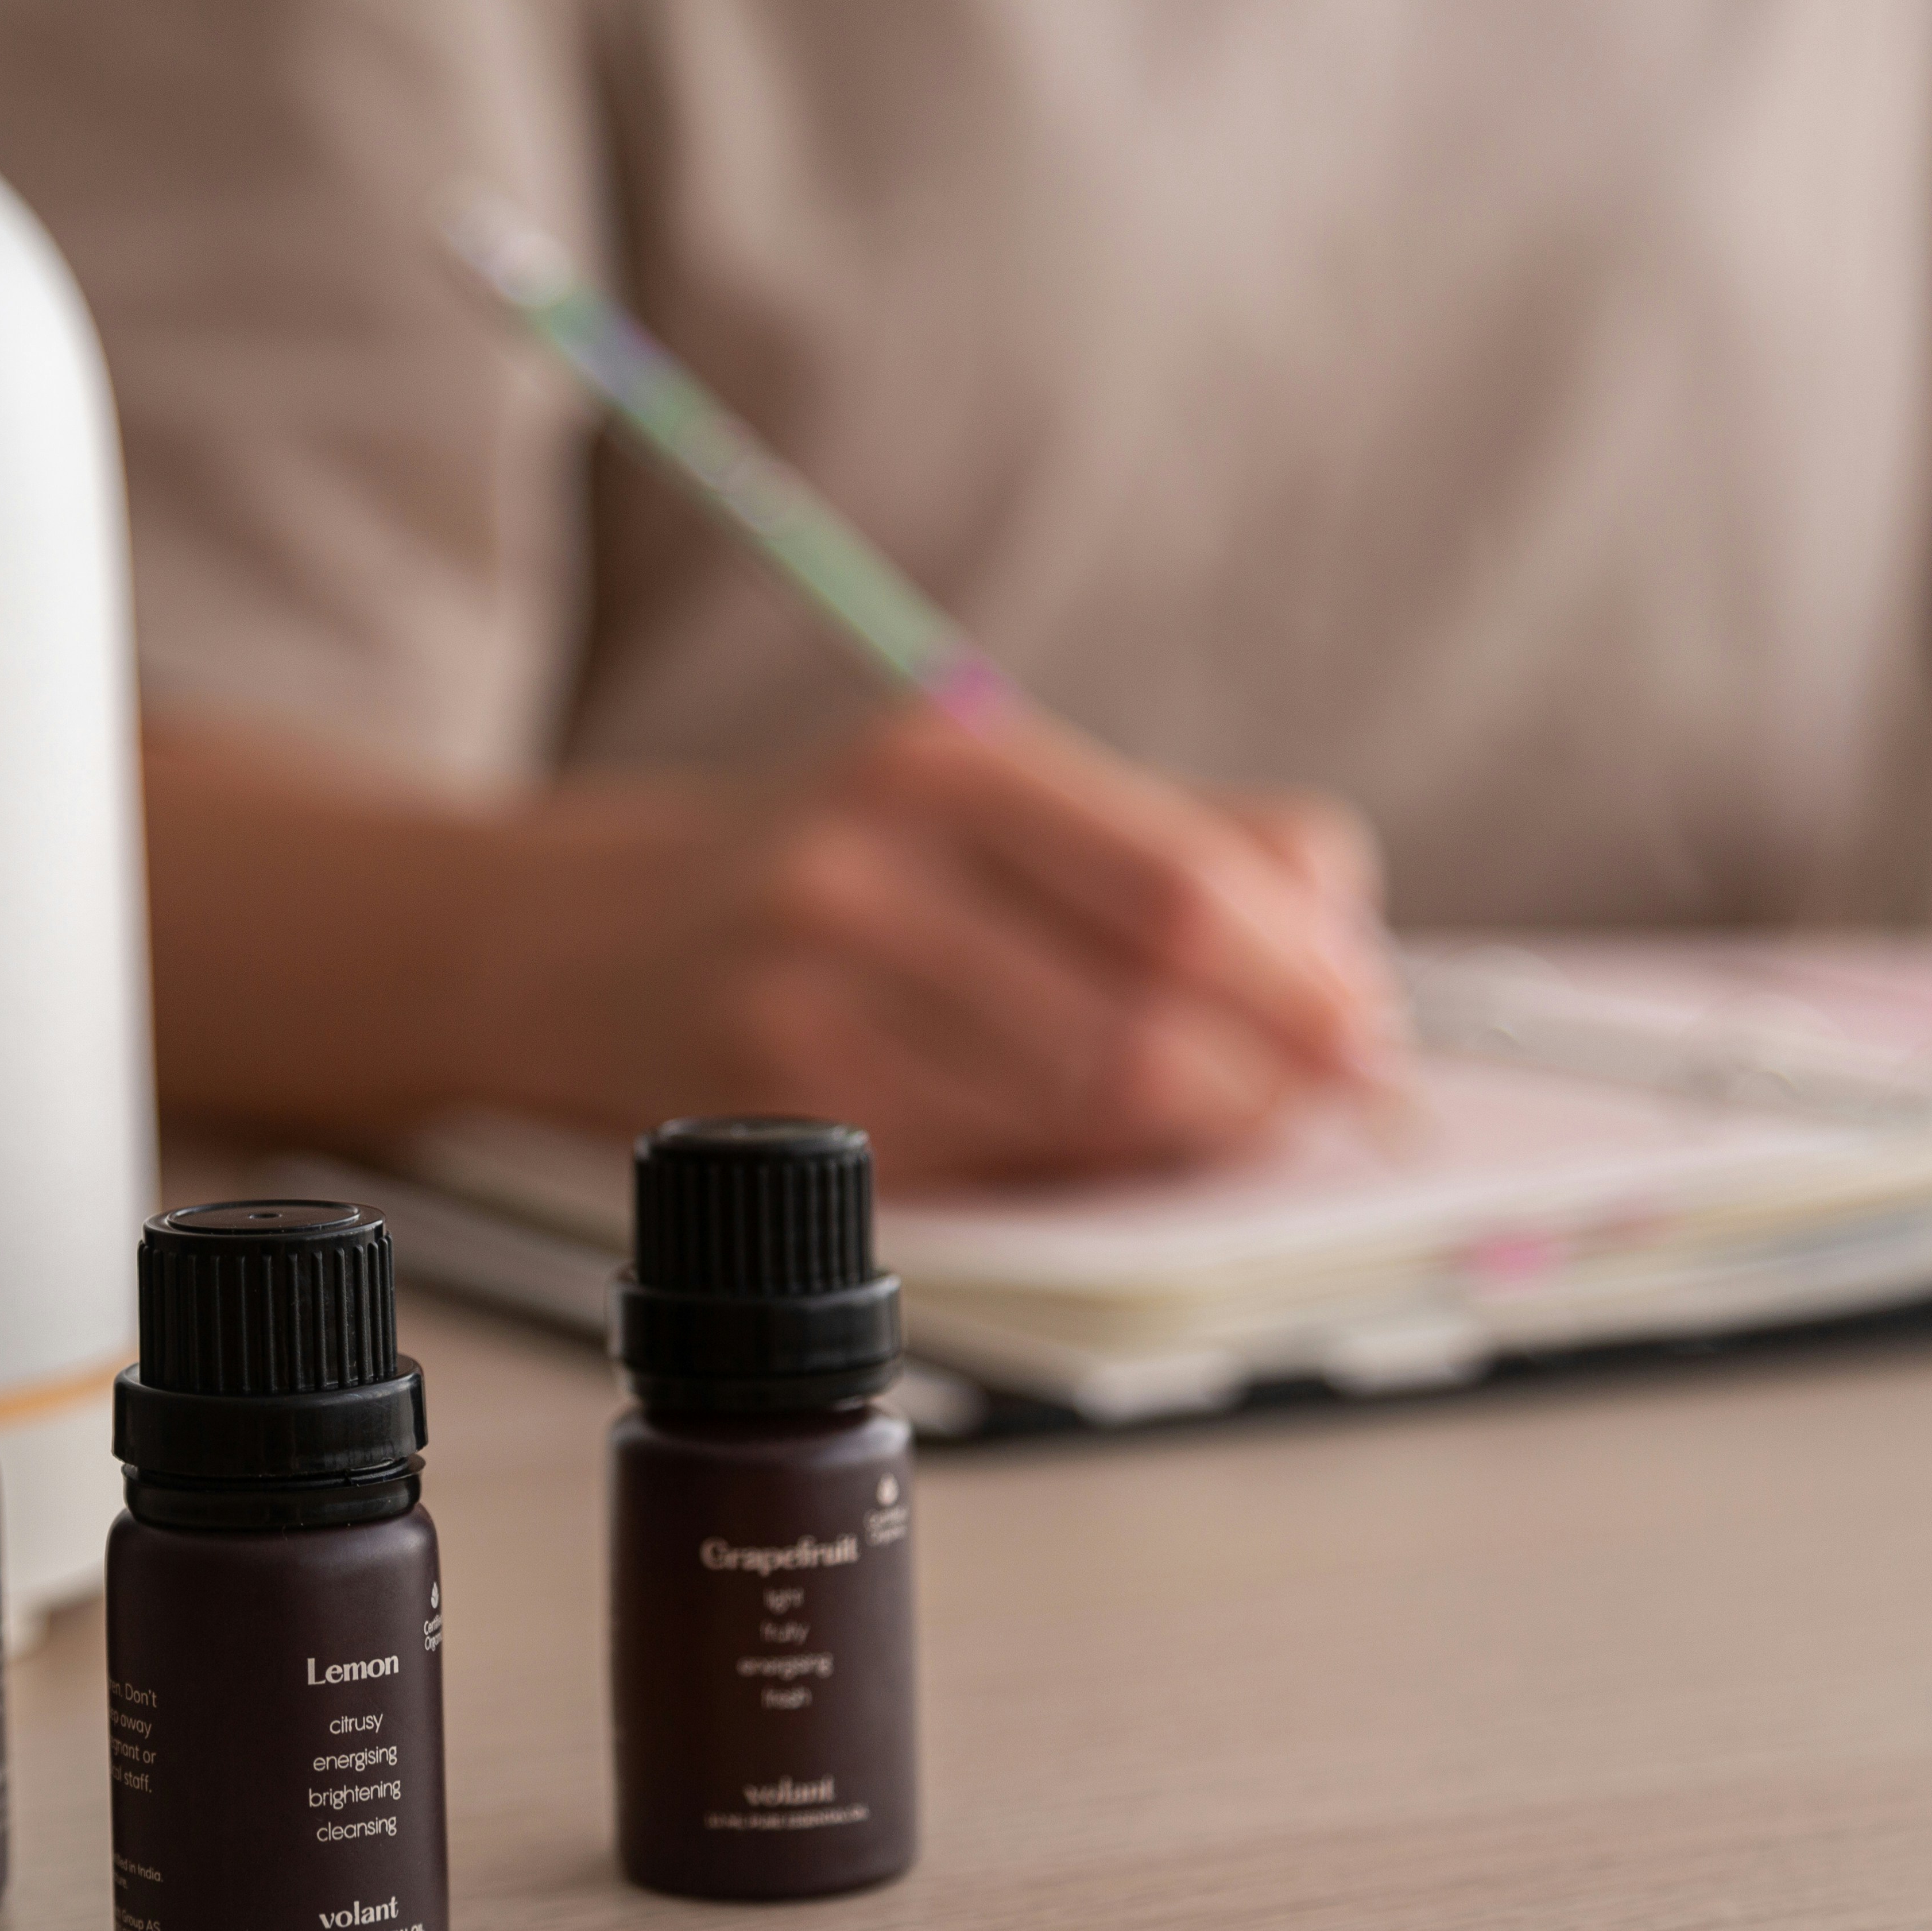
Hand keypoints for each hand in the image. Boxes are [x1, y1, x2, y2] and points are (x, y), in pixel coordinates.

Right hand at [473, 705, 1398, 1183]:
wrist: (554, 939)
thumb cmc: (805, 876)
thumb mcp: (961, 796)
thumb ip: (1160, 839)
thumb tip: (1345, 949)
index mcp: (941, 756)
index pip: (1182, 883)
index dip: (1308, 978)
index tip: (1376, 1032)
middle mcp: (866, 861)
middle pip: (1147, 1005)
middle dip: (1275, 1079)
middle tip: (1337, 1111)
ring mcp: (806, 991)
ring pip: (1081, 1104)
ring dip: (1194, 1137)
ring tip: (1232, 1133)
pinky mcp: (773, 1107)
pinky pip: (988, 1168)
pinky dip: (1078, 1174)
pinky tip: (1101, 1158)